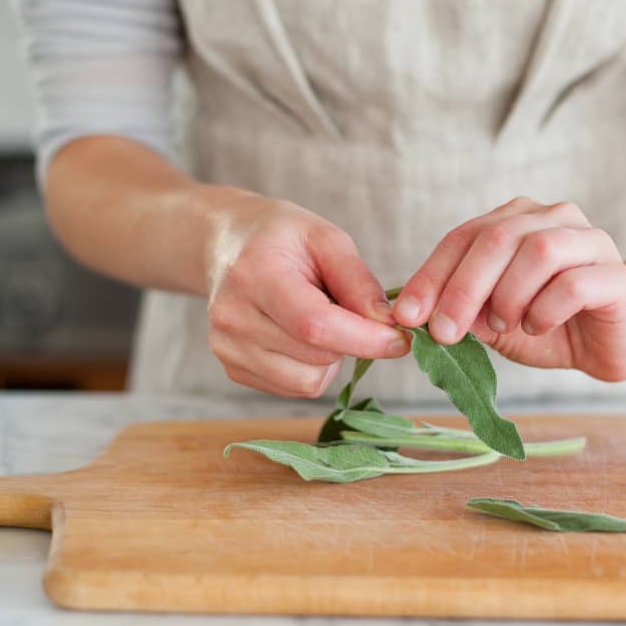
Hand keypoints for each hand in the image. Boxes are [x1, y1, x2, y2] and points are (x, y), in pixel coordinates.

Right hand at [205, 193, 409, 397]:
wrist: (224, 244)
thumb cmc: (281, 237)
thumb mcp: (326, 239)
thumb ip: (358, 281)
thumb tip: (387, 325)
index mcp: (255, 275)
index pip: (315, 325)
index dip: (365, 339)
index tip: (401, 339)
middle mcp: (233, 318)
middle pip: (316, 358)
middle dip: (350, 342)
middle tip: (346, 309)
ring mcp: (227, 348)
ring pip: (307, 383)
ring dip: (330, 359)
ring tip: (318, 320)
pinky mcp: (232, 369)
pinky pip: (293, 388)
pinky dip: (310, 368)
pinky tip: (299, 335)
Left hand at [391, 196, 625, 381]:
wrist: (614, 343)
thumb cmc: (549, 325)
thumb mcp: (493, 321)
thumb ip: (462, 311)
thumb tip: (413, 315)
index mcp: (519, 219)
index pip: (465, 236)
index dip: (431, 275)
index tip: (406, 315)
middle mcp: (555, 218)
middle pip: (498, 238)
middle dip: (463, 288)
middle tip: (444, 332)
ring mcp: (592, 242)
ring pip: (539, 251)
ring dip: (509, 296)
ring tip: (504, 326)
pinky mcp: (619, 276)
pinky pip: (574, 284)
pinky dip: (545, 310)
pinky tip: (537, 327)